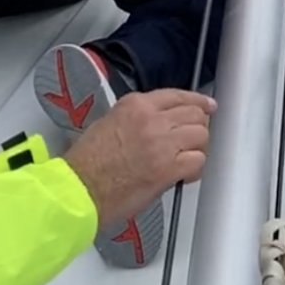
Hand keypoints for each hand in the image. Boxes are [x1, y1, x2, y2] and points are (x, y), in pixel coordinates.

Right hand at [63, 89, 215, 227]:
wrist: (77, 190)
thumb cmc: (86, 164)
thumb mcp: (109, 122)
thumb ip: (139, 116)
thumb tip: (160, 122)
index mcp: (136, 104)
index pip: (178, 95)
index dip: (197, 101)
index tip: (207, 105)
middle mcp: (152, 118)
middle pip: (195, 113)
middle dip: (198, 126)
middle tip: (195, 138)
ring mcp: (161, 142)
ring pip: (201, 134)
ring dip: (198, 147)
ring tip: (188, 158)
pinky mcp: (166, 168)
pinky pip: (197, 160)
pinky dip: (196, 168)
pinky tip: (186, 174)